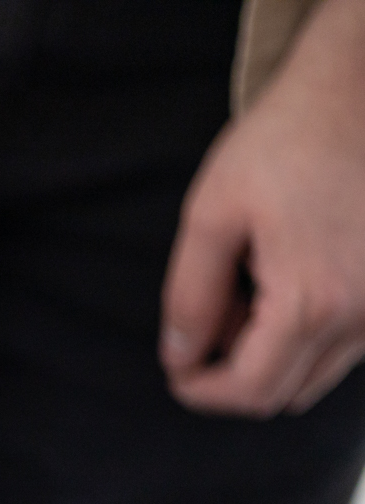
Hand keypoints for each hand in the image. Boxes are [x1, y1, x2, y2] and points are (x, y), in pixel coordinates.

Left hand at [161, 0, 364, 415]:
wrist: (357, 92)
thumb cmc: (285, 141)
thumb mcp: (211, 214)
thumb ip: (189, 295)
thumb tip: (179, 355)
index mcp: (313, 302)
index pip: (251, 392)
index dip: (200, 390)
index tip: (176, 366)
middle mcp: (364, 315)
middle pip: (283, 393)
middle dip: (231, 371)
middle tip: (209, 313)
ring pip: (315, 373)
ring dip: (269, 352)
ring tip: (248, 284)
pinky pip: (344, 344)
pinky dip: (305, 333)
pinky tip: (285, 277)